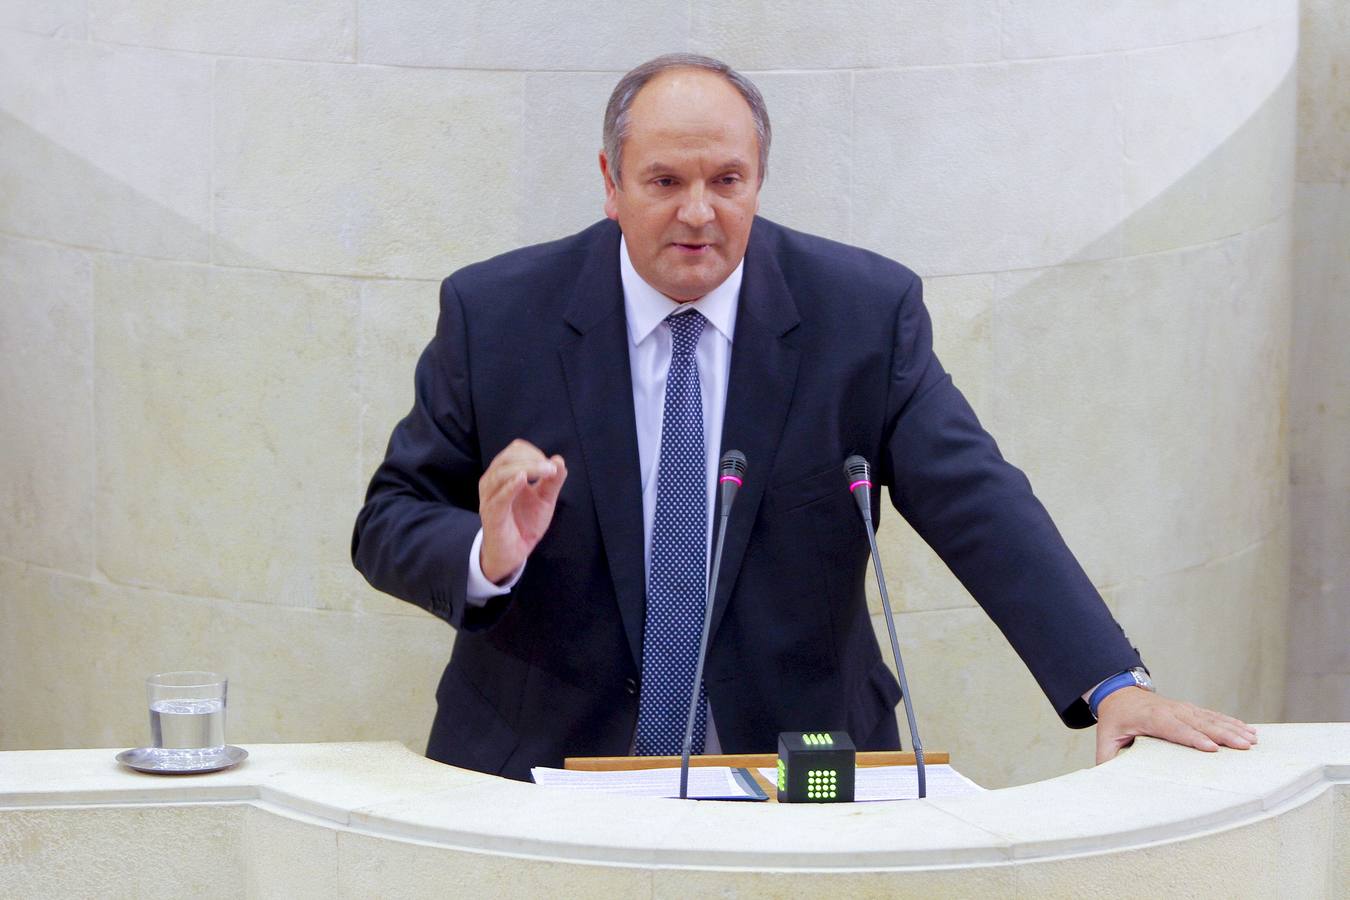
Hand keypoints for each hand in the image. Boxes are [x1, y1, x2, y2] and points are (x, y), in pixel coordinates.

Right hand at [477, 439, 566, 583]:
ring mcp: (489, 499)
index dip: (533, 452)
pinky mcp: (491, 516)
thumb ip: (553, 481)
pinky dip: (509, 486)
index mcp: (504, 475)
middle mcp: (492, 483)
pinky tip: (522, 480)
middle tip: (551, 468)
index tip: (551, 465)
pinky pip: (497, 498)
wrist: (513, 553)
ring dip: (525, 468)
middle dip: (531, 459)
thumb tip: (559, 460)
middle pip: (506, 458)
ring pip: (500, 473)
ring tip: (545, 471)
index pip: (514, 451)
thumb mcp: (545, 500)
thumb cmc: (525, 523)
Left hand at [1095, 688, 1256, 764]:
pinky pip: (1212, 716)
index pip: (1173, 727)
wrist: (1119, 695)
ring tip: (1252, 740)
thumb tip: (1108, 779)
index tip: (1211, 748)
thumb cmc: (1114, 721)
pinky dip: (1230, 722)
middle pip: (1198, 722)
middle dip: (1222, 734)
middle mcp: (1169, 710)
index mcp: (1148, 717)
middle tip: (1243, 746)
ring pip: (1209, 718)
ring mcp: (1181, 708)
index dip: (1192, 737)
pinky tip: (1248, 730)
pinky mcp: (1189, 710)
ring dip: (1232, 728)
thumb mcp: (1105, 739)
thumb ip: (1107, 759)